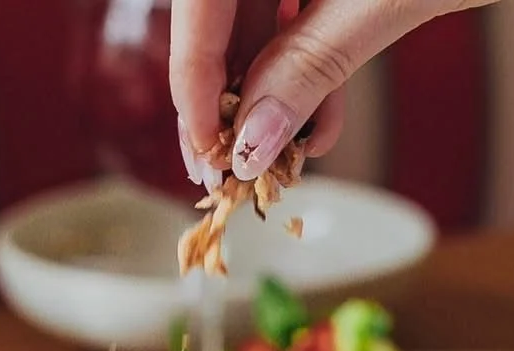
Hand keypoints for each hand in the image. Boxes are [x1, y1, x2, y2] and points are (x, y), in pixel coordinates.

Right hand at [172, 0, 490, 182]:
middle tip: (235, 172)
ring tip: (287, 160)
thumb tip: (252, 142)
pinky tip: (322, 126)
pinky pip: (302, 15)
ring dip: (271, 95)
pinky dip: (310, 70)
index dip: (191, 84)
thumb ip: (313, 64)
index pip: (196, 5)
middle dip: (230, 97)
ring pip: (261, 21)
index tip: (206, 155)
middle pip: (219, 16)